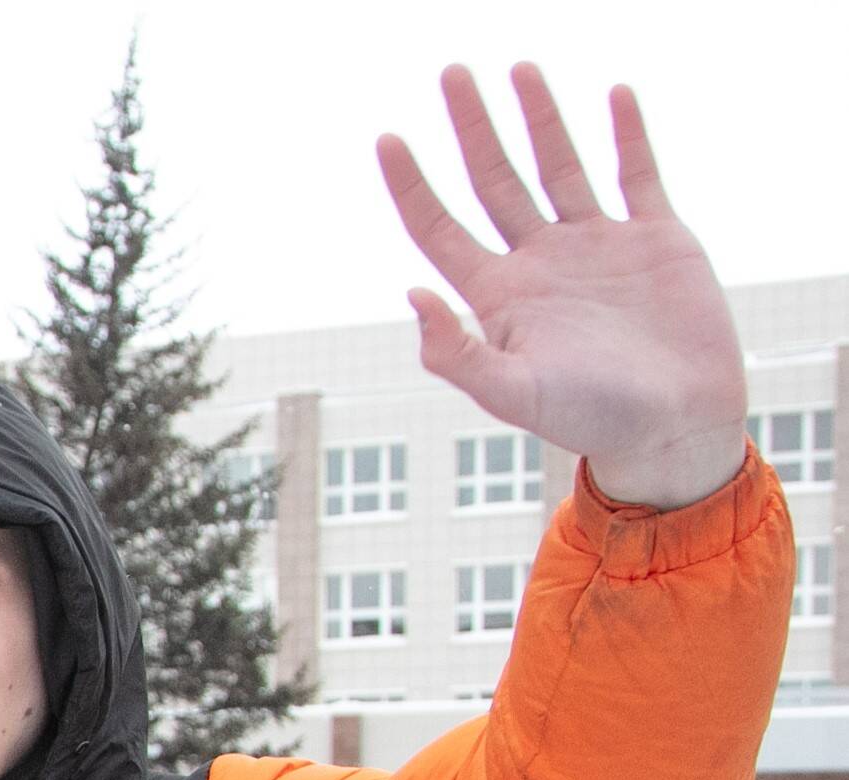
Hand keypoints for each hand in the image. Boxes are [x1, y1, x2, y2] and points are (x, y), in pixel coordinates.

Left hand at [377, 65, 747, 508]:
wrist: (676, 427)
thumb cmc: (591, 420)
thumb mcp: (513, 393)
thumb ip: (458, 352)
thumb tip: (414, 292)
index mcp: (499, 294)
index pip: (439, 227)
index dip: (411, 185)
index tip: (386, 138)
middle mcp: (540, 261)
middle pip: (493, 180)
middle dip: (472, 127)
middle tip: (451, 72)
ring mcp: (597, 246)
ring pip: (559, 166)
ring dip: (539, 118)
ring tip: (519, 67)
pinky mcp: (656, 239)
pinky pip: (636, 174)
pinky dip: (627, 134)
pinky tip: (613, 95)